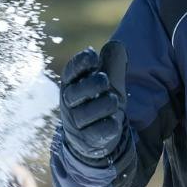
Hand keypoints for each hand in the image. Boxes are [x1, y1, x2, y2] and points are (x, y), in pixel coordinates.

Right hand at [59, 40, 128, 163]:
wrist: (97, 137)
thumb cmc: (102, 100)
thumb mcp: (110, 81)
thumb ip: (113, 62)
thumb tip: (116, 45)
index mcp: (72, 84)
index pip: (70, 72)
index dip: (80, 63)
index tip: (93, 56)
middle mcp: (70, 103)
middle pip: (74, 93)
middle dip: (91, 84)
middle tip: (104, 80)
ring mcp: (77, 123)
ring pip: (85, 114)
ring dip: (103, 105)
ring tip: (114, 101)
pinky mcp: (87, 141)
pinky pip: (96, 133)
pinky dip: (107, 126)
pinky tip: (114, 121)